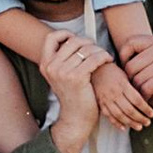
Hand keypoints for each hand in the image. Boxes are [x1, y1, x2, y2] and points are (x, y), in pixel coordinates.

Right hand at [43, 31, 101, 152]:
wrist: (75, 118)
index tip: (78, 40)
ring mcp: (62, 72)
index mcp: (45, 64)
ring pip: (86, 48)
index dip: (66, 34)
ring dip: (99, 50)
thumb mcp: (61, 76)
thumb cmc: (73, 96)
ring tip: (104, 56)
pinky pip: (94, 58)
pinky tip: (108, 60)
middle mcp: (51, 66)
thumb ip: (63, 59)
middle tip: (96, 50)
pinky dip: (104, 57)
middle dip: (88, 42)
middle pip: (73, 40)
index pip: (52, 37)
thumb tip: (74, 39)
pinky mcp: (76, 77)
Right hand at [92, 58, 152, 132]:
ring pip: (120, 115)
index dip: (145, 109)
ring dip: (131, 123)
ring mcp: (106, 99)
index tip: (152, 114)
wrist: (95, 69)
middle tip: (148, 122)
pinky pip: (109, 116)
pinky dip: (116, 123)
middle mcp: (114, 93)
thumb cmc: (114, 72)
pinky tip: (124, 128)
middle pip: (129, 110)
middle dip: (140, 118)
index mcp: (123, 85)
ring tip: (139, 127)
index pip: (137, 100)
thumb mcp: (126, 75)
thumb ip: (134, 88)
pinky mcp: (101, 104)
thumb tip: (146, 101)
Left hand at [120, 35, 152, 127]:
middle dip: (130, 79)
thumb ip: (142, 57)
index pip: (130, 43)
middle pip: (130, 66)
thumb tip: (115, 61)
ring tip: (144, 93)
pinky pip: (144, 88)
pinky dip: (144, 96)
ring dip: (138, 90)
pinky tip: (148, 99)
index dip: (123, 56)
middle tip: (136, 87)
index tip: (126, 68)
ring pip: (136, 79)